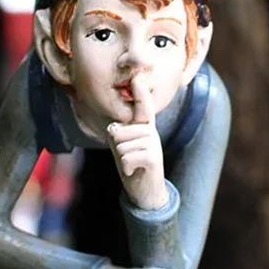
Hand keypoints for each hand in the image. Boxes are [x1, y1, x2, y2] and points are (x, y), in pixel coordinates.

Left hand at [108, 74, 167, 209]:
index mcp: (143, 126)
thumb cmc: (132, 165)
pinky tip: (134, 170)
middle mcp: (150, 131)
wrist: (145, 191)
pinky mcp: (154, 157)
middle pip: (117, 131)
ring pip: (121, 145)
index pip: (142, 105)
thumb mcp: (122, 147)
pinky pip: (127, 157)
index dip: (140, 91)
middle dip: (116, 147)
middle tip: (128, 157)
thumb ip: (117, 133)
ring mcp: (153, 143)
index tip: (137, 77)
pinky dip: (126, 167)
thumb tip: (114, 128)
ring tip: (133, 164)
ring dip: (122, 159)